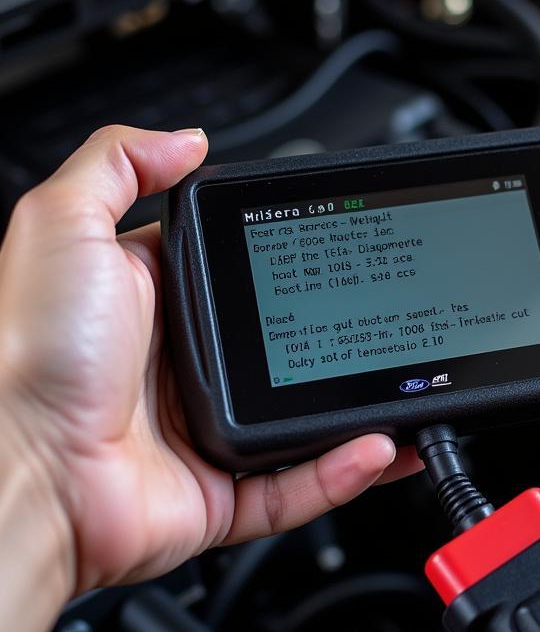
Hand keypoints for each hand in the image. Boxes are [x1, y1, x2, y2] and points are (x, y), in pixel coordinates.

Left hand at [0, 126, 417, 597]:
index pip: (244, 271)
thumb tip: (187, 139)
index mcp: (159, 303)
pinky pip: (299, 484)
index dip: (291, 258)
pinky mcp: (222, 492)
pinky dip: (344, 470)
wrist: (21, 469)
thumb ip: (119, 165)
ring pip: (307, 419)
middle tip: (386, 318)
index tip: (339, 248)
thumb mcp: (63, 227)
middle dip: (342, 334)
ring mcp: (207, 431)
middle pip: (287, 345)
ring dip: (362, 407)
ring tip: (408, 386)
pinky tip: (380, 444)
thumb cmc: (29, 355)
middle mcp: (186, 367)